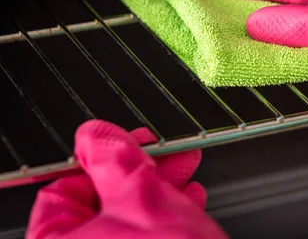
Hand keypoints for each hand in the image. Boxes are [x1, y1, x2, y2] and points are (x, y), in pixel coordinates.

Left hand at [26, 120, 227, 238]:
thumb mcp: (142, 199)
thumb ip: (114, 159)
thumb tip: (98, 136)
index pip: (64, 189)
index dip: (101, 157)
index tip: (127, 140)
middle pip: (99, 205)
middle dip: (139, 172)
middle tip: (165, 155)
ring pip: (125, 225)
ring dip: (159, 193)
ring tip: (185, 174)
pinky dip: (165, 221)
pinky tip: (188, 203)